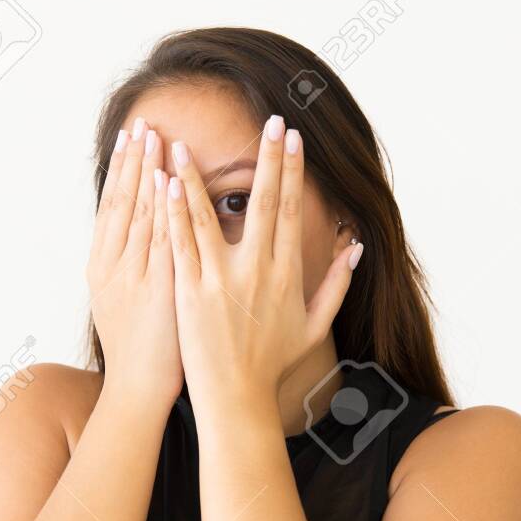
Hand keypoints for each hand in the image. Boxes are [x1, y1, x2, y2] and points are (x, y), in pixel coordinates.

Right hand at [86, 117, 182, 406]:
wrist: (138, 388)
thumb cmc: (138, 348)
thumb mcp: (122, 300)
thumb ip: (130, 264)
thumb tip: (141, 234)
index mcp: (103, 266)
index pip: (113, 207)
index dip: (122, 169)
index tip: (131, 136)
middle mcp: (113, 265)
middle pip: (124, 202)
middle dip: (133, 160)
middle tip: (142, 122)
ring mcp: (133, 276)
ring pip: (140, 214)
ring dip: (149, 172)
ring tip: (157, 136)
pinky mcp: (156, 288)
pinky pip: (160, 240)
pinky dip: (163, 208)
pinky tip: (169, 181)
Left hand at [165, 116, 361, 409]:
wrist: (236, 399)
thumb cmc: (271, 365)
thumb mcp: (314, 326)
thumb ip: (337, 284)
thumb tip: (354, 246)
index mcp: (286, 274)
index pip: (291, 209)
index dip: (291, 170)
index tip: (291, 137)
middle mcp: (256, 270)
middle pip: (263, 202)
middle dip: (266, 158)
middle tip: (269, 120)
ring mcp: (221, 280)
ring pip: (208, 216)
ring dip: (198, 176)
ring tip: (187, 142)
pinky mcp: (190, 292)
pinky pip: (180, 243)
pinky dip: (173, 211)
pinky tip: (166, 183)